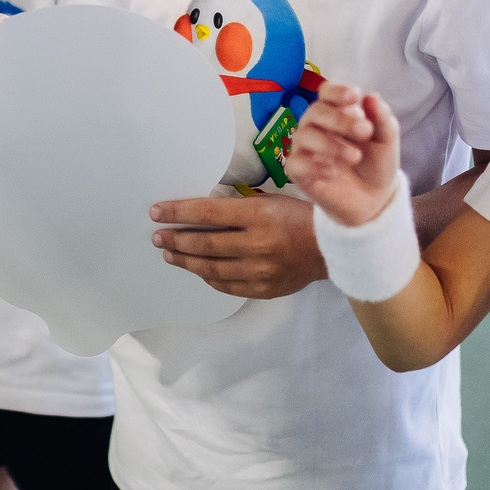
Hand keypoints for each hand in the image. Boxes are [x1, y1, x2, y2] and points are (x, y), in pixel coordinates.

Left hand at [149, 192, 324, 299]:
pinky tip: (198, 270)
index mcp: (258, 214)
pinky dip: (208, 277)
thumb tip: (203, 211)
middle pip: (204, 242)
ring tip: (170, 253)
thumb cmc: (301, 218)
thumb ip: (239, 207)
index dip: (178, 212)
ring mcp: (259, 270)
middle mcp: (256, 243)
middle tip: (158, 236)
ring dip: (185, 260)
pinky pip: (226, 285)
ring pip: (210, 267)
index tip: (157, 212)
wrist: (332, 249)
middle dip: (175, 238)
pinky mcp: (263, 289)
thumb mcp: (272, 201)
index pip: (207, 212)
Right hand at [286, 80, 401, 226]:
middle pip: (315, 111)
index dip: (337, 92)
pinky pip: (296, 164)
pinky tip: (334, 172)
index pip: (326, 93)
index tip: (354, 97)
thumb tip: (371, 97)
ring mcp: (305, 148)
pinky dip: (314, 167)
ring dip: (330, 144)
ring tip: (354, 157)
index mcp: (336, 111)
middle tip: (364, 132)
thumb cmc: (376, 162)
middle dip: (339, 120)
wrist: (373, 198)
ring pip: (303, 136)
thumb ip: (381, 119)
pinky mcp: (299, 172)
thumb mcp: (386, 140)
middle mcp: (316, 126)